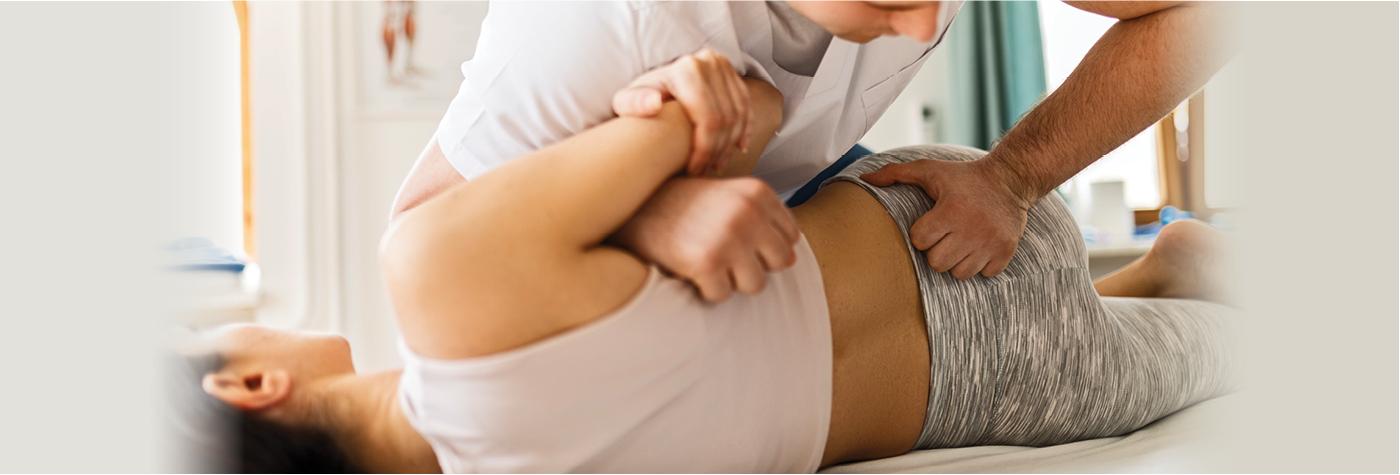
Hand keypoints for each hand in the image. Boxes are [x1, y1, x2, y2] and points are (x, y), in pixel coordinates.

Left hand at [612, 48, 750, 175]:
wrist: (654, 83)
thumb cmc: (640, 98)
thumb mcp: (626, 101)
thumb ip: (633, 104)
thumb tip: (654, 104)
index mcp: (686, 70)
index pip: (708, 118)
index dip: (704, 150)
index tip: (693, 170)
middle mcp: (709, 62)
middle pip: (726, 118)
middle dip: (718, 150)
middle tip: (706, 170)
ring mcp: (723, 66)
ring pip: (738, 115)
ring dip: (730, 144)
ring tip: (716, 163)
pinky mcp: (732, 73)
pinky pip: (746, 106)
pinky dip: (743, 130)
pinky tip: (737, 148)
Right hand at [612, 177, 799, 302]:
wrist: (630, 206)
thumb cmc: (680, 205)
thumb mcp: (727, 196)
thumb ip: (760, 219)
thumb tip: (790, 258)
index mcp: (758, 193)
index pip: (791, 238)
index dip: (766, 247)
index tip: (741, 242)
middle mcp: (748, 212)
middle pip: (780, 263)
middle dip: (755, 265)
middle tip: (724, 255)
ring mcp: (729, 238)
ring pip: (756, 284)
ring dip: (731, 280)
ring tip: (706, 260)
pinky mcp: (706, 263)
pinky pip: (722, 295)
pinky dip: (704, 289)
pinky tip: (688, 267)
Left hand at [861, 159, 1034, 279]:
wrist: (1009, 180)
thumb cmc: (962, 177)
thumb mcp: (929, 170)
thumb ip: (894, 173)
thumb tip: (863, 179)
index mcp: (951, 210)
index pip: (921, 241)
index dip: (922, 233)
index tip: (931, 223)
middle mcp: (972, 229)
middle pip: (937, 263)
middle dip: (936, 251)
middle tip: (944, 236)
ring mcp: (990, 243)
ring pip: (959, 274)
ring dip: (956, 261)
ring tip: (960, 242)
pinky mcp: (1005, 252)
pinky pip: (984, 275)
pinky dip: (979, 265)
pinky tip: (978, 247)